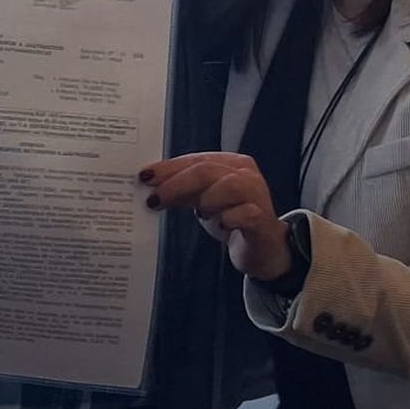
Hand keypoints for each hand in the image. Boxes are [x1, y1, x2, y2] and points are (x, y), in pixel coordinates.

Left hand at [139, 153, 290, 281]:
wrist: (264, 249)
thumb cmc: (233, 219)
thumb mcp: (204, 202)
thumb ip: (182, 192)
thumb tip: (150, 187)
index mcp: (231, 164)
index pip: (196, 160)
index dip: (170, 167)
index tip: (145, 176)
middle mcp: (245, 174)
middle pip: (207, 170)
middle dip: (176, 183)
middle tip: (154, 198)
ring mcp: (256, 195)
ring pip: (230, 186)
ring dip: (208, 199)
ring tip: (200, 213)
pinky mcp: (262, 219)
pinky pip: (245, 214)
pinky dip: (229, 218)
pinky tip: (221, 225)